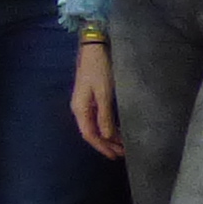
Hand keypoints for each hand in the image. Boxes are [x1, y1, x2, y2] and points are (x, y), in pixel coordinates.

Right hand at [70, 36, 119, 158]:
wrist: (94, 48)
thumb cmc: (98, 69)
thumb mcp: (104, 93)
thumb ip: (104, 115)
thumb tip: (106, 136)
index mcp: (80, 109)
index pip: (90, 134)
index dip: (102, 147)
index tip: (115, 156)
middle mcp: (80, 108)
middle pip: (92, 132)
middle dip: (106, 144)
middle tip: (122, 153)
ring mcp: (84, 103)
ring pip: (95, 126)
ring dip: (108, 136)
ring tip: (122, 144)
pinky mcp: (90, 98)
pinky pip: (98, 118)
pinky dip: (107, 126)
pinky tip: (116, 130)